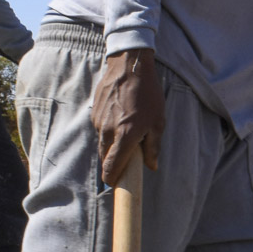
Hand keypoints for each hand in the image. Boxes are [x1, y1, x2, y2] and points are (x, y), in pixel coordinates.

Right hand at [93, 48, 164, 185]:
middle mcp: (108, 131)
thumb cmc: (148, 94)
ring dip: (112, 146)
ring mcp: (98, 122)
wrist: (129, 66)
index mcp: (125, 136)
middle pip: (105, 158)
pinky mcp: (94, 113)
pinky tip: (120, 120)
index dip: (112, 179)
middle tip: (125, 162)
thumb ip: (153, 147)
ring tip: (126, 135)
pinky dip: (108, 131)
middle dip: (113, 163)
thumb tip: (151, 166)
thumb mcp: (158, 121)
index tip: (115, 185)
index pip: (112, 167)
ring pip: (102, 143)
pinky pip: (100, 130)